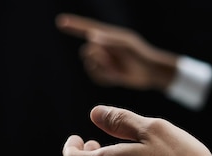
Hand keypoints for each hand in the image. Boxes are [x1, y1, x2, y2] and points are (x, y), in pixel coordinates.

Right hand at [55, 13, 177, 89]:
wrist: (151, 72)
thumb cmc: (141, 55)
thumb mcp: (127, 46)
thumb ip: (110, 40)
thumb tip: (91, 35)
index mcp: (108, 36)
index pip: (88, 28)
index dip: (74, 26)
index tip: (60, 22)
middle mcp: (104, 48)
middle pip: (86, 51)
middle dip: (96, 57)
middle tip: (110, 59)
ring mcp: (105, 61)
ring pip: (89, 65)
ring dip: (101, 68)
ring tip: (116, 69)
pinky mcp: (107, 74)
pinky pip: (96, 76)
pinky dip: (103, 77)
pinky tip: (115, 76)